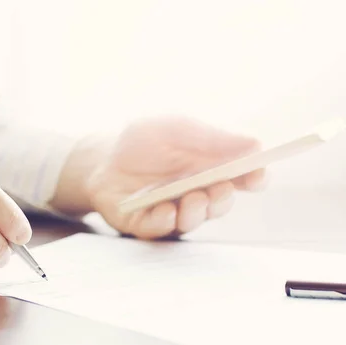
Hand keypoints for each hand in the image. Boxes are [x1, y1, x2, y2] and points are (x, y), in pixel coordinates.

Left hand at [84, 116, 265, 238]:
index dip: (253, 177)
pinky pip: (160, 229)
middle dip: (223, 199)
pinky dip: (165, 221)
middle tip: (219, 189)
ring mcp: (172, 211)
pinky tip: (164, 209)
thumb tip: (254, 144)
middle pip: (220, 204)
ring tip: (193, 197)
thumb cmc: (142, 142)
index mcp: (208, 169)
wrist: (101, 157)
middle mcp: (195, 193)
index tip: (257, 174)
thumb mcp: (175, 129)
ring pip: (193, 220)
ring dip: (197, 211)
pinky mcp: (146, 224)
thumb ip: (210, 138)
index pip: (240, 178)